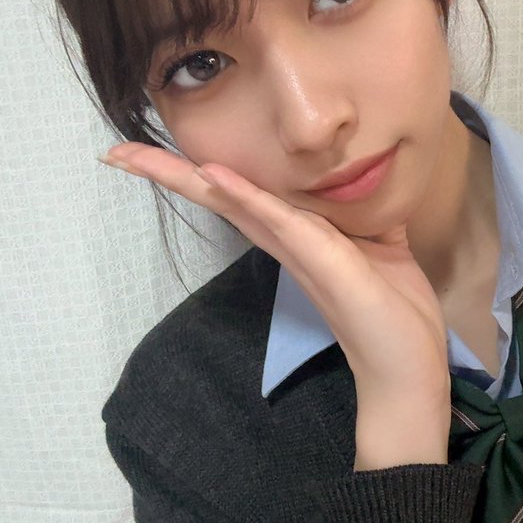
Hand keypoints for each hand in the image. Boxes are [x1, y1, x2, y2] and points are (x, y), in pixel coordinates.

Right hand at [101, 144, 451, 468]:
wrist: (408, 369)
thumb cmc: (395, 313)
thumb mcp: (383, 247)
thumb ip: (365, 215)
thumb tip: (369, 182)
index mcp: (297, 235)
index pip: (240, 196)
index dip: (200, 171)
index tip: (153, 153)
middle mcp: (287, 242)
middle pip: (218, 198)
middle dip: (167, 174)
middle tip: (114, 153)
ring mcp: (299, 253)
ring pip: (233, 204)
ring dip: (186, 177)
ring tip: (136, 156)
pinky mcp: (322, 263)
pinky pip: (279, 221)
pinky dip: (245, 197)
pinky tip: (212, 176)